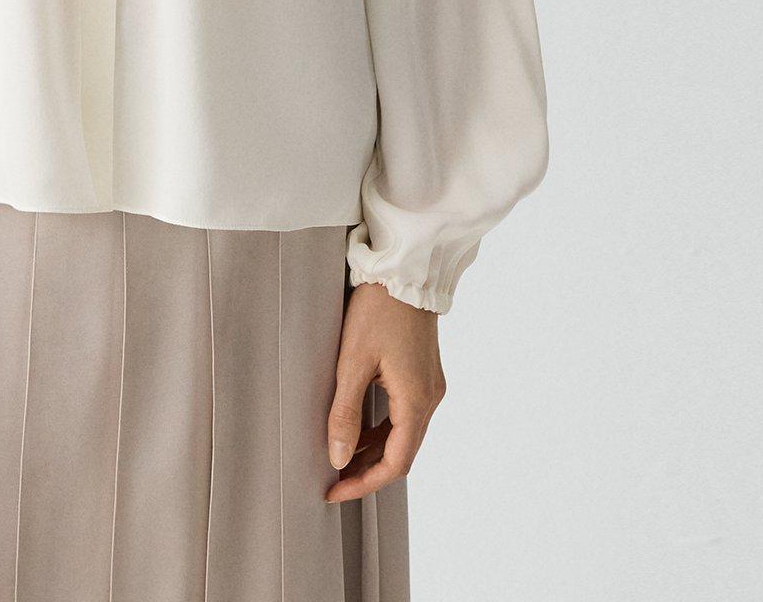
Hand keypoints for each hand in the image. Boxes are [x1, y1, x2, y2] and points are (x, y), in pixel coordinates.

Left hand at [323, 281, 445, 501]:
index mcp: (416, 400)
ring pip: (402, 434)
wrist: (404, 270)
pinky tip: (357, 427)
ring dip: (373, 449)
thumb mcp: (353, 361)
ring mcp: (429, 385)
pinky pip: (404, 414)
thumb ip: (346, 412)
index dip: (364, 483)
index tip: (334, 491)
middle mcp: (430, 398)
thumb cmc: (378, 310)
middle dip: (367, 470)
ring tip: (339, 457)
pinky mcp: (423, 373)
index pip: (395, 463)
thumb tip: (338, 458)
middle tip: (333, 480)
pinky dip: (381, 428)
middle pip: (401, 452)